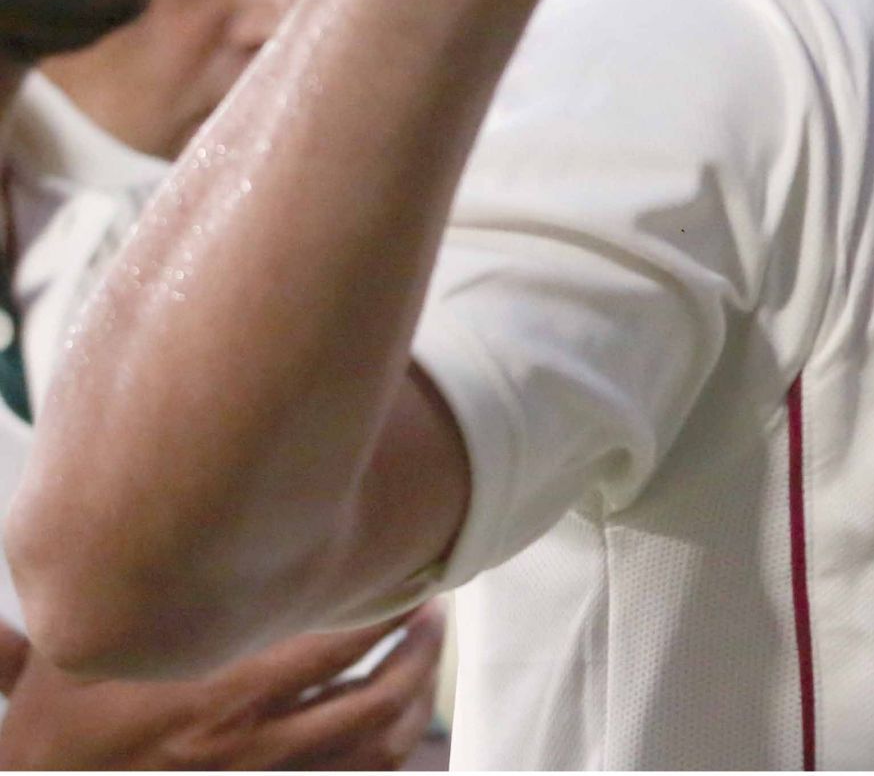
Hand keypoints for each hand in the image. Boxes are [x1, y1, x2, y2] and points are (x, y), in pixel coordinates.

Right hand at [0, 606, 442, 768]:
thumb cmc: (50, 735)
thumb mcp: (72, 656)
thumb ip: (127, 590)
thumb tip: (140, 511)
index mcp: (218, 696)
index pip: (339, 647)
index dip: (392, 608)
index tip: (413, 573)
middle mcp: (249, 750)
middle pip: (377, 699)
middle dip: (420, 652)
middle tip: (434, 612)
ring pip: (376, 752)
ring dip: (415, 701)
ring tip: (424, 657)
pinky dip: (387, 754)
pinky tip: (398, 718)